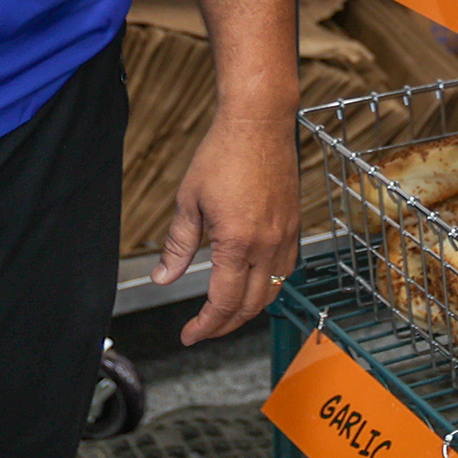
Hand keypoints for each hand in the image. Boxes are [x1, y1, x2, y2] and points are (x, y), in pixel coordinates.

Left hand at [154, 112, 300, 344]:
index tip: (189, 335)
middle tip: (202, 330)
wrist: (259, 122)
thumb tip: (163, 278)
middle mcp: (268, 245)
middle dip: (225, 325)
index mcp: (237, 242)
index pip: (223, 302)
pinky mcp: (295, 226)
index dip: (205, 326)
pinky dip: (269, 287)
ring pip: (273, 292)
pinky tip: (253, 285)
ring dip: (249, 310)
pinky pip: (286, 270)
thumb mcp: (189, 201)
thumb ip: (178, 245)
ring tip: (225, 314)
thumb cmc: (223, 154)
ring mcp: (286, 236)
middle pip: (250, 306)